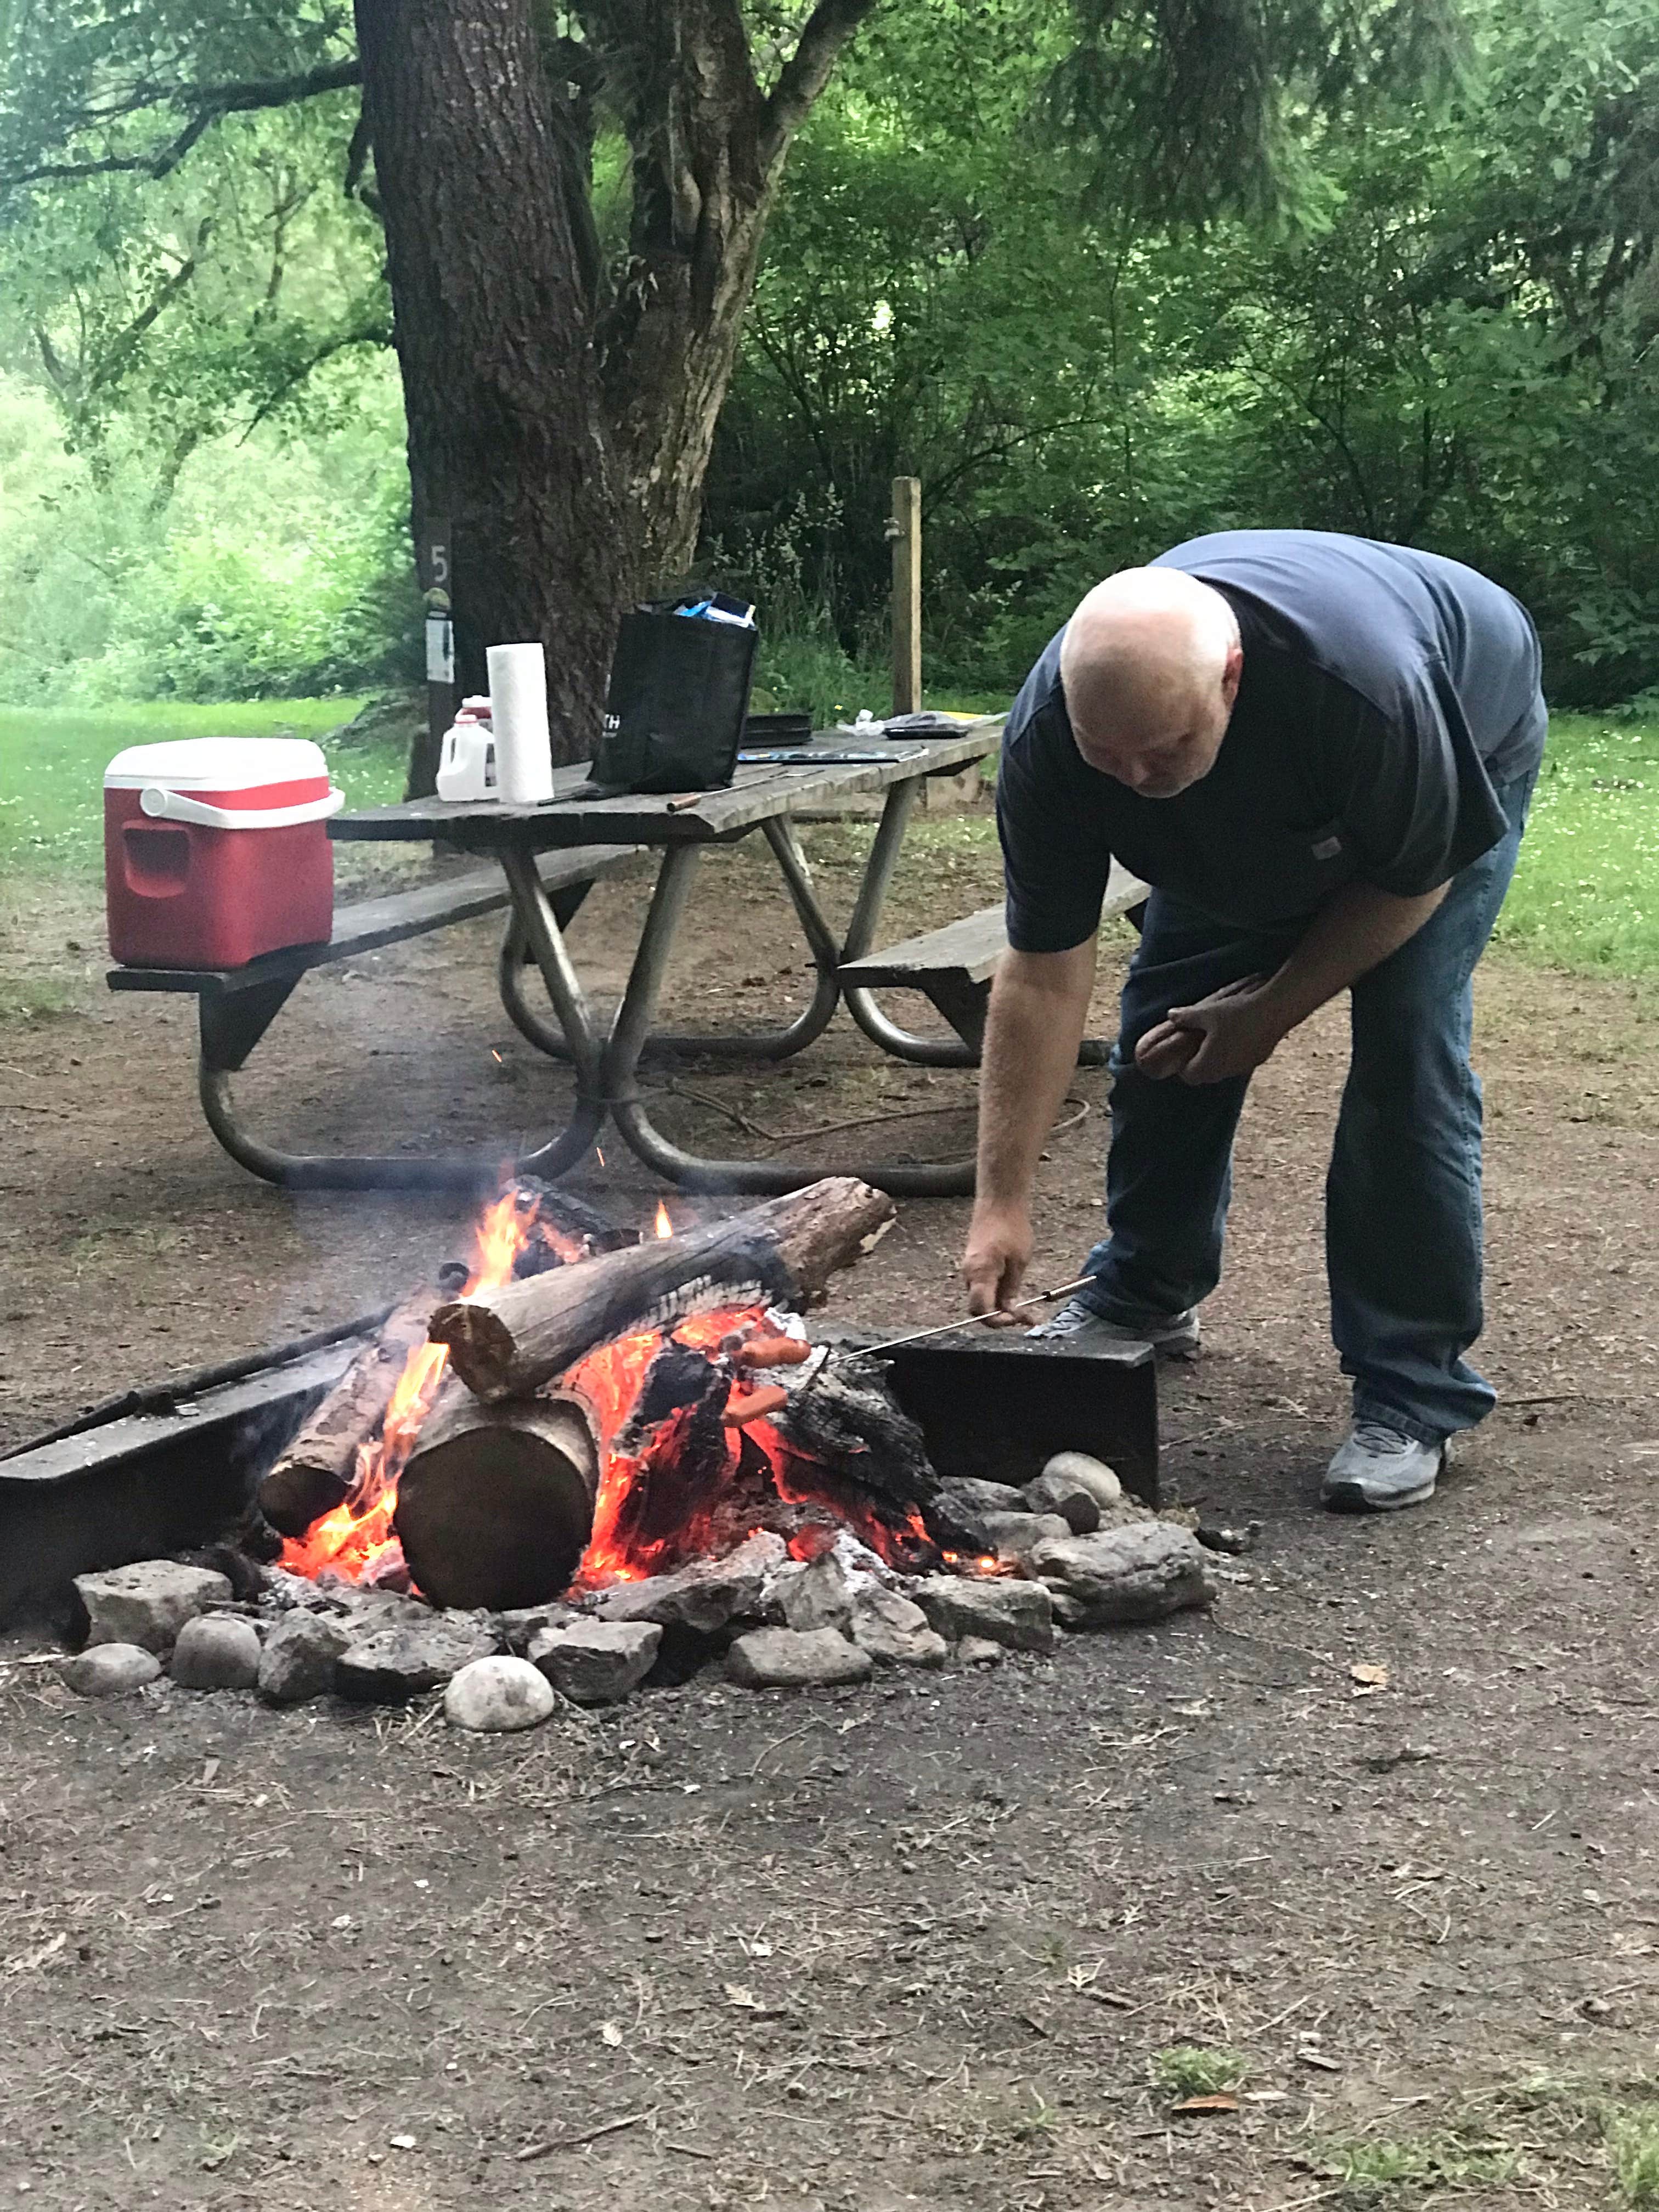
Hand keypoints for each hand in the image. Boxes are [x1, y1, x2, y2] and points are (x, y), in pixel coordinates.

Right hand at [962, 1202, 1033, 1323]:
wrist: (999, 1202)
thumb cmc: (1011, 1227)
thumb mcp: (1019, 1261)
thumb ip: (1012, 1288)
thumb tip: (1009, 1310)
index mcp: (981, 1274)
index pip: (982, 1312)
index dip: (999, 1322)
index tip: (1018, 1318)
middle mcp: (970, 1274)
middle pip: (978, 1309)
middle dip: (999, 1317)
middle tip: (1022, 1316)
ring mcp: (970, 1269)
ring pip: (981, 1298)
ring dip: (998, 1306)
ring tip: (1021, 1306)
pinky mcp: (974, 1263)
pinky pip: (982, 1286)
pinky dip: (995, 1294)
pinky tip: (1011, 1290)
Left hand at [1135, 975, 1286, 1084]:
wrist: (1275, 1011)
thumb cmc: (1236, 1013)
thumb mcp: (1207, 1013)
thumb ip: (1186, 1017)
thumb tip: (1170, 1015)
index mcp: (1209, 1064)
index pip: (1189, 1076)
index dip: (1183, 1065)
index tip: (1183, 1051)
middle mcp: (1226, 1071)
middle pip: (1206, 1075)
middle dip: (1199, 1063)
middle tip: (1197, 1044)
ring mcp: (1244, 1067)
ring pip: (1224, 1070)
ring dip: (1217, 1060)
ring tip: (1216, 1038)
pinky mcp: (1258, 1060)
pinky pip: (1239, 1063)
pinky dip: (1234, 1054)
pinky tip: (1238, 1035)